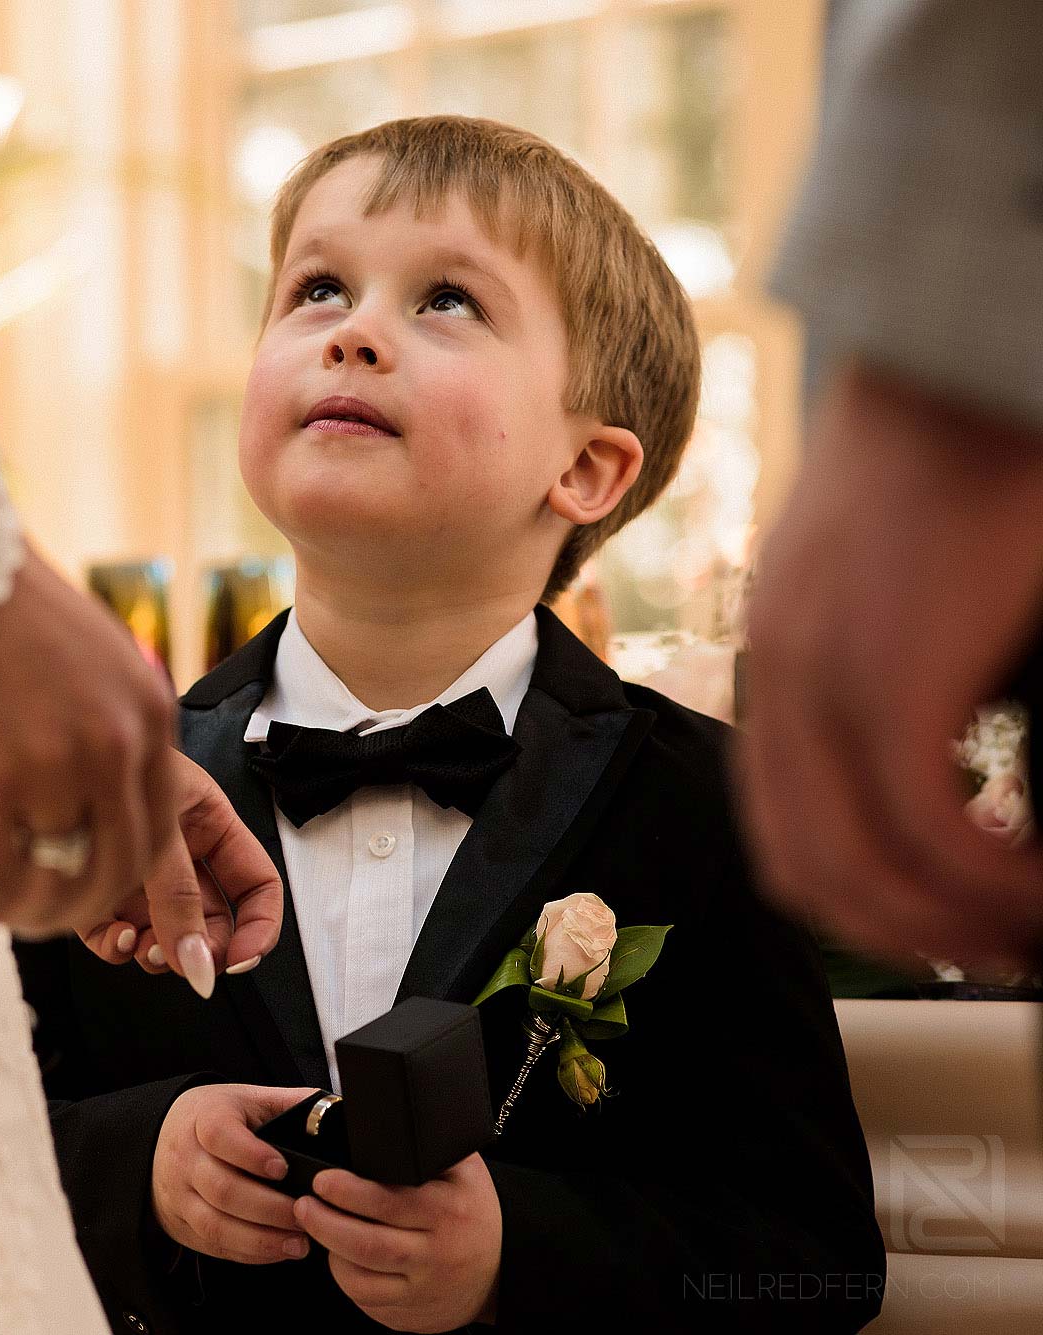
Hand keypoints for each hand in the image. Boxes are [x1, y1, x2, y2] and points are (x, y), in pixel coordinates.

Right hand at [0, 541, 181, 939]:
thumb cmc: (2, 603)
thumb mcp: (91, 659)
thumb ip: (106, 724)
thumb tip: (93, 788)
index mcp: (149, 714)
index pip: (158, 830)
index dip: (122, 877)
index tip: (87, 889)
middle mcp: (117, 747)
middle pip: (117, 869)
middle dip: (78, 908)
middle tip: (38, 915)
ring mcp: (56, 767)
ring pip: (60, 884)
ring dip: (28, 913)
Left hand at [78, 751, 284, 996]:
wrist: (45, 748)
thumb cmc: (106, 757)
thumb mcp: (157, 825)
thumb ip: (178, 893)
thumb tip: (195, 958)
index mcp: (210, 826)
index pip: (256, 885)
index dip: (259, 927)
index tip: (240, 959)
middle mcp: (180, 856)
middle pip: (211, 922)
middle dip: (201, 949)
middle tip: (187, 961)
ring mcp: (140, 877)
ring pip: (165, 936)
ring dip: (159, 953)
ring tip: (147, 946)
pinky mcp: (98, 891)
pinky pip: (114, 936)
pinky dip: (116, 947)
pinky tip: (116, 936)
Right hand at [151, 1084, 318, 1264]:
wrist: (163, 1135)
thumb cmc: (217, 1117)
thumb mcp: (248, 1099)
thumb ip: (290, 1103)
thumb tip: (338, 1109)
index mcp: (203, 1118)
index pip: (220, 1135)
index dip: (251, 1154)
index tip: (283, 1168)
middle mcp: (185, 1158)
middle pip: (223, 1190)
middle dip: (270, 1208)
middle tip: (305, 1214)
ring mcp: (180, 1195)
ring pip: (216, 1225)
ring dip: (261, 1239)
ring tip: (299, 1242)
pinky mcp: (182, 1224)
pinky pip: (214, 1245)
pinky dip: (249, 1253)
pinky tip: (278, 1249)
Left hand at [295, 1155, 500, 1332]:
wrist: (499, 1270)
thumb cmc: (471, 1210)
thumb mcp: (463, 1170)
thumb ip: (427, 1147)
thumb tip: (384, 1119)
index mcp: (448, 1213)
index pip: (390, 1204)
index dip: (349, 1193)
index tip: (323, 1181)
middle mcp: (436, 1255)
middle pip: (369, 1246)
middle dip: (325, 1224)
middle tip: (303, 1204)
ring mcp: (422, 1290)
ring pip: (362, 1279)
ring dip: (330, 1251)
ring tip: (316, 1226)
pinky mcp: (409, 1314)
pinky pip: (366, 1301)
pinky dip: (344, 1278)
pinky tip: (339, 1255)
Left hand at [737, 361, 1042, 969]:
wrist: (972, 355)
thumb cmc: (974, 464)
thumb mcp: (923, 593)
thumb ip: (923, 682)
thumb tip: (970, 777)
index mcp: (784, 655)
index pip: (788, 825)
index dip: (863, 901)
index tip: (945, 927)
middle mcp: (780, 673)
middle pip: (807, 869)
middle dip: (903, 936)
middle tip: (996, 953)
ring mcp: (818, 675)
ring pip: (857, 868)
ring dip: (947, 925)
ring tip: (1025, 932)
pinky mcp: (882, 671)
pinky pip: (921, 828)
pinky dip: (985, 882)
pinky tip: (1038, 885)